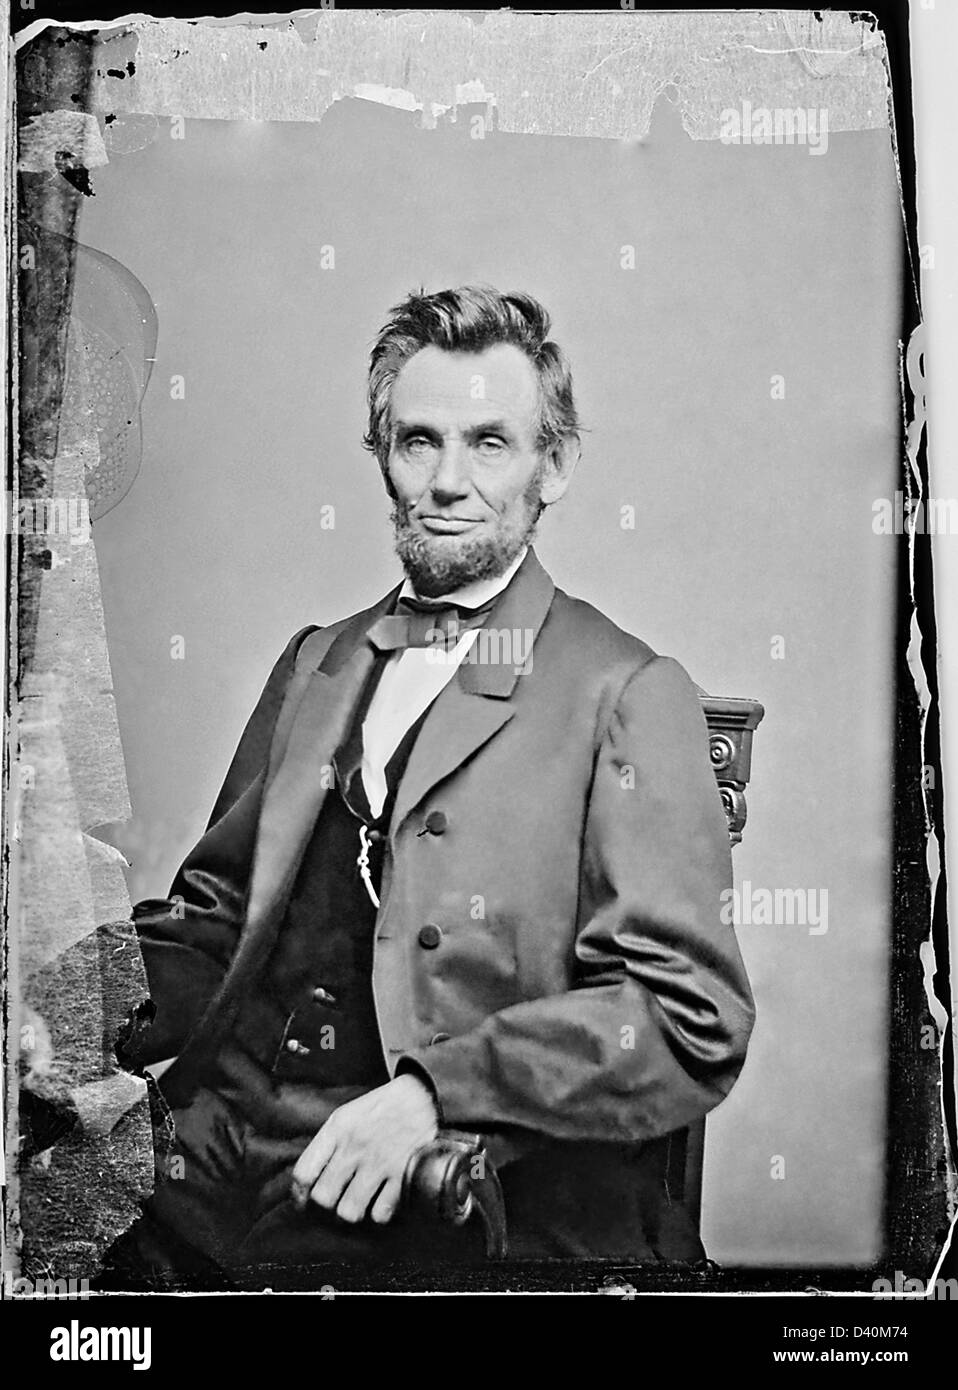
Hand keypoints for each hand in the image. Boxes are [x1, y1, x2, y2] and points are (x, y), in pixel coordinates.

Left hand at [290, 1074, 438, 1224]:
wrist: (422, 1094)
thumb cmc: (380, 1108)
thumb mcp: (345, 1115)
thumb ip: (326, 1145)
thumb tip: (305, 1183)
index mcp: (338, 1129)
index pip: (304, 1172)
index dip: (299, 1193)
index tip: (304, 1200)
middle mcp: (356, 1147)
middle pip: (323, 1198)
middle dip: (327, 1204)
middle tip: (335, 1200)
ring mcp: (380, 1163)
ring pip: (349, 1211)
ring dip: (352, 1211)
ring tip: (357, 1202)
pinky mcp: (403, 1175)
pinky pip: (380, 1213)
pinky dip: (379, 1212)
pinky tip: (380, 1200)